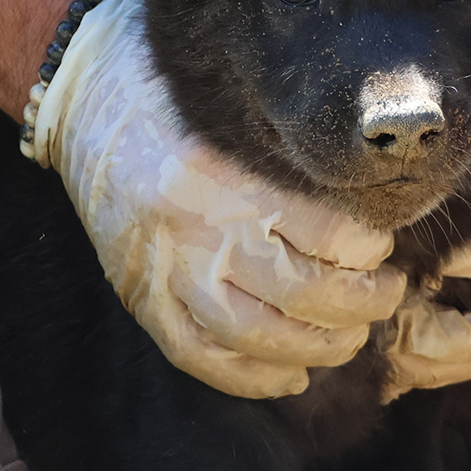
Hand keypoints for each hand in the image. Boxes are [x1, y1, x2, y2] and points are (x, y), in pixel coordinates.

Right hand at [28, 0, 407, 399]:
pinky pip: (197, 354)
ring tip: (348, 340)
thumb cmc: (181, 93)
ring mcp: (163, 264)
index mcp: (232, 168)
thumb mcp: (244, 108)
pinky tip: (291, 375)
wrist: (86, 93)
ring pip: (253, 333)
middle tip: (385, 297)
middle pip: (300, 292)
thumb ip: (296, 157)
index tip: (382, 247)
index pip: (330, 233)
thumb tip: (373, 209)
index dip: (371, 251)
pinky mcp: (139, 292)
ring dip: (315, 348)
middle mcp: (197, 220)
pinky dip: (251, 377)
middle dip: (360, 306)